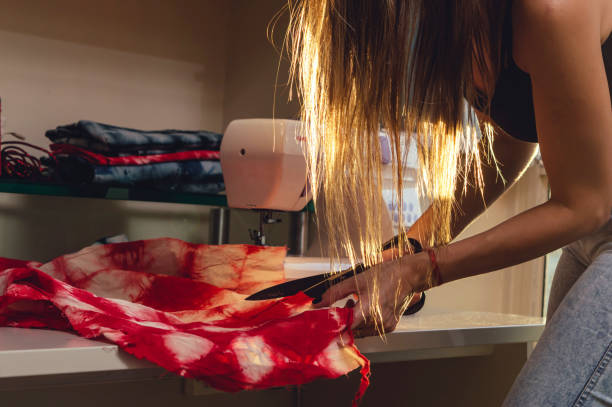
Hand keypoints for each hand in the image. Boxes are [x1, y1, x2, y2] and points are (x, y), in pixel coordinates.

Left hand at [313, 252, 430, 336]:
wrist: (408, 275)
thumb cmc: (385, 275)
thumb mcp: (355, 280)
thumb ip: (334, 293)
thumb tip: (318, 302)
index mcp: (368, 310)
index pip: (343, 328)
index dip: (333, 325)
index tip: (325, 323)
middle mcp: (378, 322)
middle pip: (352, 330)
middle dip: (343, 321)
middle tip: (343, 306)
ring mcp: (385, 326)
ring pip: (361, 331)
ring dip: (354, 321)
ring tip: (355, 303)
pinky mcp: (390, 326)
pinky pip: (371, 329)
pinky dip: (365, 321)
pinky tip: (366, 307)